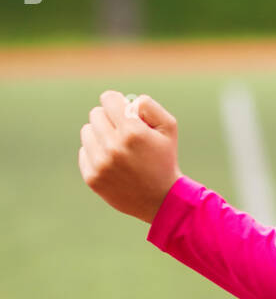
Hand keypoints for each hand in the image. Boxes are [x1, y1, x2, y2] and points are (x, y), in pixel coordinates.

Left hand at [79, 90, 182, 223]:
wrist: (160, 199)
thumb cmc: (164, 159)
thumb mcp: (168, 127)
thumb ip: (149, 105)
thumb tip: (126, 101)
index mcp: (133, 131)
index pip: (108, 99)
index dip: (116, 102)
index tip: (121, 110)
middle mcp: (114, 147)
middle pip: (96, 114)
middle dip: (109, 118)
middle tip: (122, 130)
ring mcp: (100, 163)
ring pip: (87, 131)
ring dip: (100, 134)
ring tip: (116, 146)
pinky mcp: (92, 177)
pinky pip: (84, 151)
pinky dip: (95, 152)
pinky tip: (112, 162)